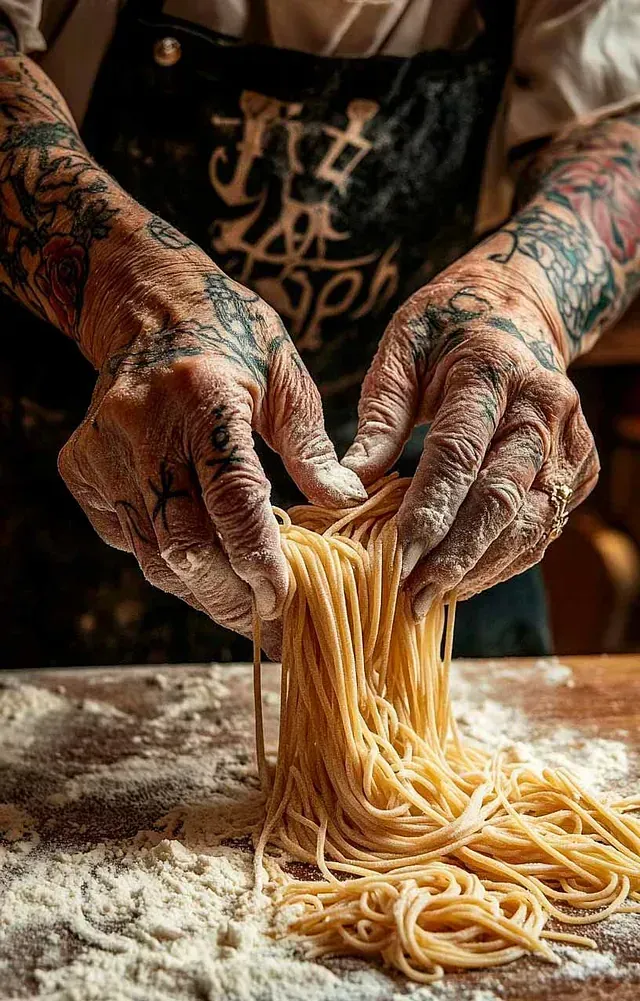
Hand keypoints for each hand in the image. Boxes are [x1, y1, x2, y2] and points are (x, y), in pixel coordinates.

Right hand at [59, 237, 365, 653]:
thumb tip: (347, 503)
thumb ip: (312, 446)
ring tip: (238, 604)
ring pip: (150, 551)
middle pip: (185, 541)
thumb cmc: (232, 337)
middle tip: (266, 620)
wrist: (147, 306)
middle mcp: (143, 426)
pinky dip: (164, 559)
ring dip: (198, 588)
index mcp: (203, 396)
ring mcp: (104, 449)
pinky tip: (198, 560)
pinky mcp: (81, 467)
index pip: (232, 499)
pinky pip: (125, 536)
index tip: (283, 598)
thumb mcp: (285, 377)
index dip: (258, 558)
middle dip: (229, 594)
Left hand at [342, 272, 598, 614]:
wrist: (519, 314)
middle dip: (456, 555)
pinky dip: (503, 561)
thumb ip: (379, 416)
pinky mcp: (581, 468)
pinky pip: (543, 528)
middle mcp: (543, 409)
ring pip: (530, 523)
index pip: (460, 453)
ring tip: (429, 600)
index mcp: (493, 371)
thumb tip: (348, 486)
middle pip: (502, 498)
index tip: (396, 558)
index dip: (429, 511)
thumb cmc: (446, 330)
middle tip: (411, 598)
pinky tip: (462, 581)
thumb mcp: (401, 350)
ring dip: (480, 569)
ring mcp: (570, 442)